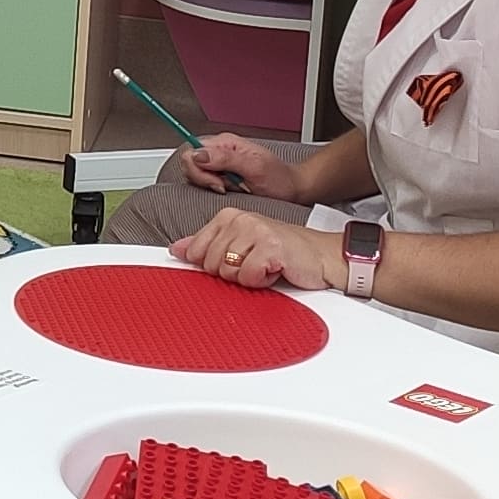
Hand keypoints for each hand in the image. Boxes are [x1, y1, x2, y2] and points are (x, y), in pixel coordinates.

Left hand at [170, 210, 344, 294]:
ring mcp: (255, 231)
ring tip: (266, 266)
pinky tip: (275, 270)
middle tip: (255, 263)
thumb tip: (176, 249)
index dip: (214, 265)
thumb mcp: (241, 244)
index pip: (196, 251)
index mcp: (227, 217)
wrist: (322, 255)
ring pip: (228, 272)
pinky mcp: (270, 247)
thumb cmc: (283, 252)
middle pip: (211, 264)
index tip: (235, 260)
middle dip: (233, 273)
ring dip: (249, 277)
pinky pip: (248, 277)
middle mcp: (239, 220)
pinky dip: (261, 281)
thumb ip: (207, 245)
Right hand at [181, 132, 303, 203]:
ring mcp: (219, 163)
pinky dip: (215, 190)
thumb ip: (225, 158)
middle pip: (190, 163)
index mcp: (225, 142)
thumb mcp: (254, 167)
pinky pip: (205, 182)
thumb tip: (198, 154)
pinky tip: (231, 190)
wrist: (291, 189)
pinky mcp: (220, 175)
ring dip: (211, 185)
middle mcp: (219, 150)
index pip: (191, 151)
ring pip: (196, 174)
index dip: (198, 170)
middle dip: (205, 180)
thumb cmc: (279, 179)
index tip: (217, 182)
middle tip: (225, 187)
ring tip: (232, 187)